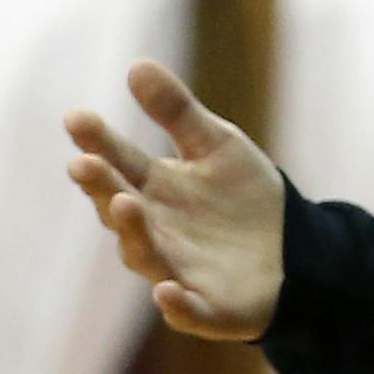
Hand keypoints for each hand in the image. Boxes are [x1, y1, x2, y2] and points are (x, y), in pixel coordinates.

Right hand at [62, 60, 284, 340]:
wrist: (296, 251)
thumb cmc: (245, 199)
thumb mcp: (217, 147)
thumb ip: (177, 113)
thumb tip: (137, 64)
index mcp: (153, 189)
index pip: (118, 163)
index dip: (98, 143)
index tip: (78, 118)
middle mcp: (155, 230)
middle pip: (120, 208)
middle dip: (102, 186)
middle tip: (85, 163)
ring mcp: (177, 269)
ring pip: (146, 254)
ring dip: (134, 232)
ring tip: (125, 202)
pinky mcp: (208, 306)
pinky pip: (187, 309)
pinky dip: (175, 303)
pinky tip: (166, 291)